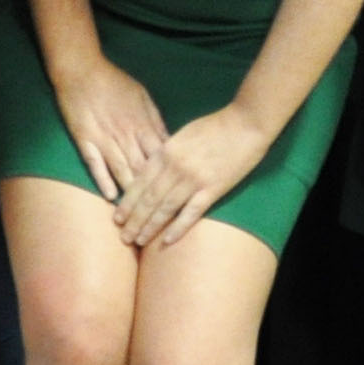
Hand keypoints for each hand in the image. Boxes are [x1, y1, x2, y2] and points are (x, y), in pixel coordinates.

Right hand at [49, 56, 169, 202]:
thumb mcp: (142, 97)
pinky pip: (95, 165)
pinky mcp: (85, 140)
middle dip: (150, 192)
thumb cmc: (115, 82)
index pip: (160, 157)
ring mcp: (104, 139)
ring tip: (137, 212)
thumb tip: (169, 142)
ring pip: (121, 170)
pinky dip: (103, 180)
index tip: (176, 192)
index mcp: (142, 124)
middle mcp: (125, 135)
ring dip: (129, 193)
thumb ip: (155, 121)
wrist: (82, 71)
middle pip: (142, 169)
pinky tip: (110, 196)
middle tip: (157, 212)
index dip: (168, 176)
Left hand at [112, 101, 271, 252]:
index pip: (140, 182)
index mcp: (166, 152)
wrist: (246, 123)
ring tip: (138, 241)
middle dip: (133, 220)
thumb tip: (153, 169)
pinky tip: (167, 241)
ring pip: (165, 208)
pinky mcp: (213, 189)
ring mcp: (194, 180)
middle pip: (149, 199)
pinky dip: (178, 228)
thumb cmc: (216, 126)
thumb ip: (168, 153)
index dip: (127, 202)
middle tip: (123, 237)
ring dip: (150, 227)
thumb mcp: (183, 134)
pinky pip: (192, 212)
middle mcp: (175, 168)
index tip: (117, 218)